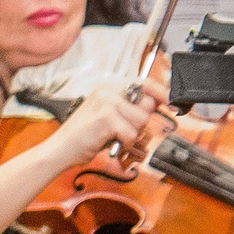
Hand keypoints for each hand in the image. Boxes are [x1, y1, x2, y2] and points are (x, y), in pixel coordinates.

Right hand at [46, 73, 170, 171]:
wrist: (60, 149)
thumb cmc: (83, 135)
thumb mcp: (107, 114)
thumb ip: (129, 106)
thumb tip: (157, 103)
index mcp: (108, 86)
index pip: (145, 83)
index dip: (162, 93)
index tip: (173, 104)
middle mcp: (108, 90)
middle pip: (148, 103)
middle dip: (140, 121)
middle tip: (123, 129)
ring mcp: (106, 103)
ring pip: (142, 120)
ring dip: (132, 133)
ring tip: (114, 136)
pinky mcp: (105, 118)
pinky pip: (131, 133)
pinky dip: (125, 143)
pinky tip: (111, 142)